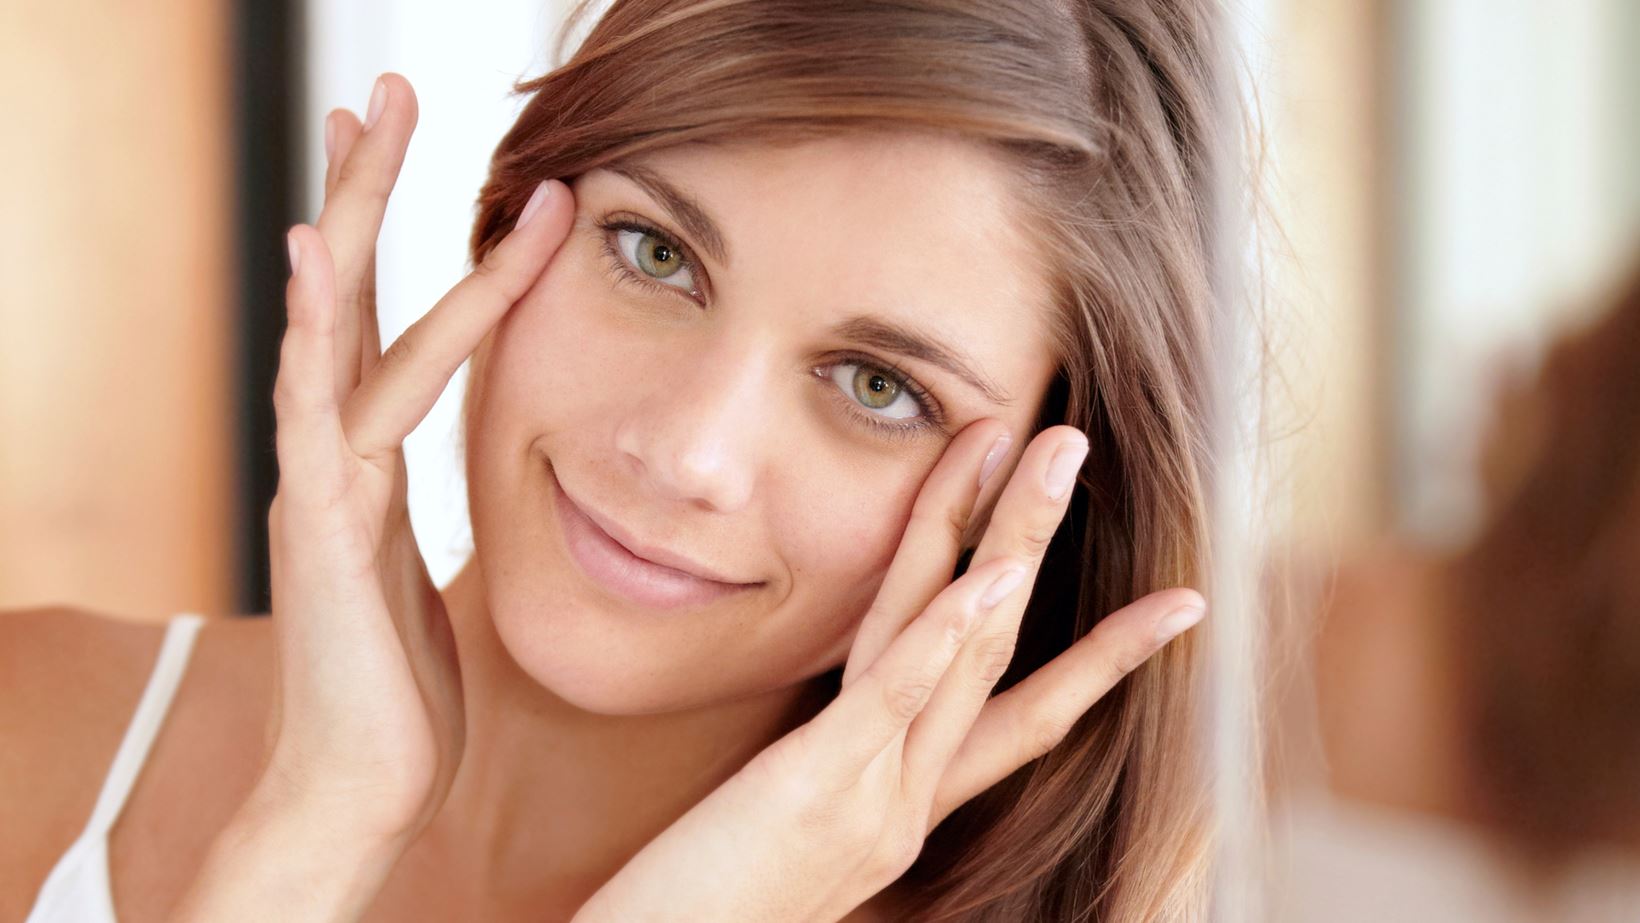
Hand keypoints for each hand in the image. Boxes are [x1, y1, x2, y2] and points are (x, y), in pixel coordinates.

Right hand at [174, 73, 576, 922]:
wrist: (361, 784)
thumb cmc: (396, 687)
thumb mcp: (418, 570)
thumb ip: (412, 510)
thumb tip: (425, 478)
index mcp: (362, 460)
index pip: (372, 319)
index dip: (381, 231)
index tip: (389, 147)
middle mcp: (332, 454)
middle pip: (342, 292)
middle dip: (362, 187)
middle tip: (385, 87)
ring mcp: (323, 483)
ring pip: (335, 327)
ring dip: (355, 221)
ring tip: (371, 121)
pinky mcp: (332, 527)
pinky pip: (330, 409)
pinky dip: (323, 330)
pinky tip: (310, 254)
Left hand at [573, 421, 1206, 921]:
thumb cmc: (704, 912)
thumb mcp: (790, 840)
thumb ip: (838, 784)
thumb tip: (852, 731)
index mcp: (906, 806)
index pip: (1023, 716)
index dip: (1100, 658)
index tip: (1172, 605)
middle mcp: (908, 801)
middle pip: (1002, 649)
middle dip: (1042, 538)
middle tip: (1077, 443)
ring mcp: (874, 795)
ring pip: (967, 650)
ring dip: (1011, 539)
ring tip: (1050, 448)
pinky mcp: (819, 786)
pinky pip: (895, 696)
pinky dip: (947, 631)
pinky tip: (989, 574)